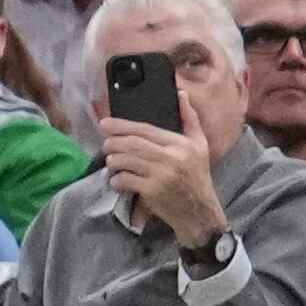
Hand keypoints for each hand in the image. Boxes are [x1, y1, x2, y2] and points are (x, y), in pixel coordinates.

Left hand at [104, 115, 223, 247]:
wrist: (199, 210)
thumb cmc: (198, 175)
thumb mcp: (200, 145)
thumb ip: (190, 120)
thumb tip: (182, 95)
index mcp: (181, 144)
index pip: (146, 130)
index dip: (122, 126)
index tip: (105, 123)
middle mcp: (172, 157)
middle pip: (132, 144)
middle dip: (112, 143)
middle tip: (106, 145)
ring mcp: (161, 175)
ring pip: (125, 161)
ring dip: (113, 161)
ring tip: (112, 162)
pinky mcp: (152, 191)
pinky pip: (124, 180)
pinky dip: (117, 180)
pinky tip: (119, 180)